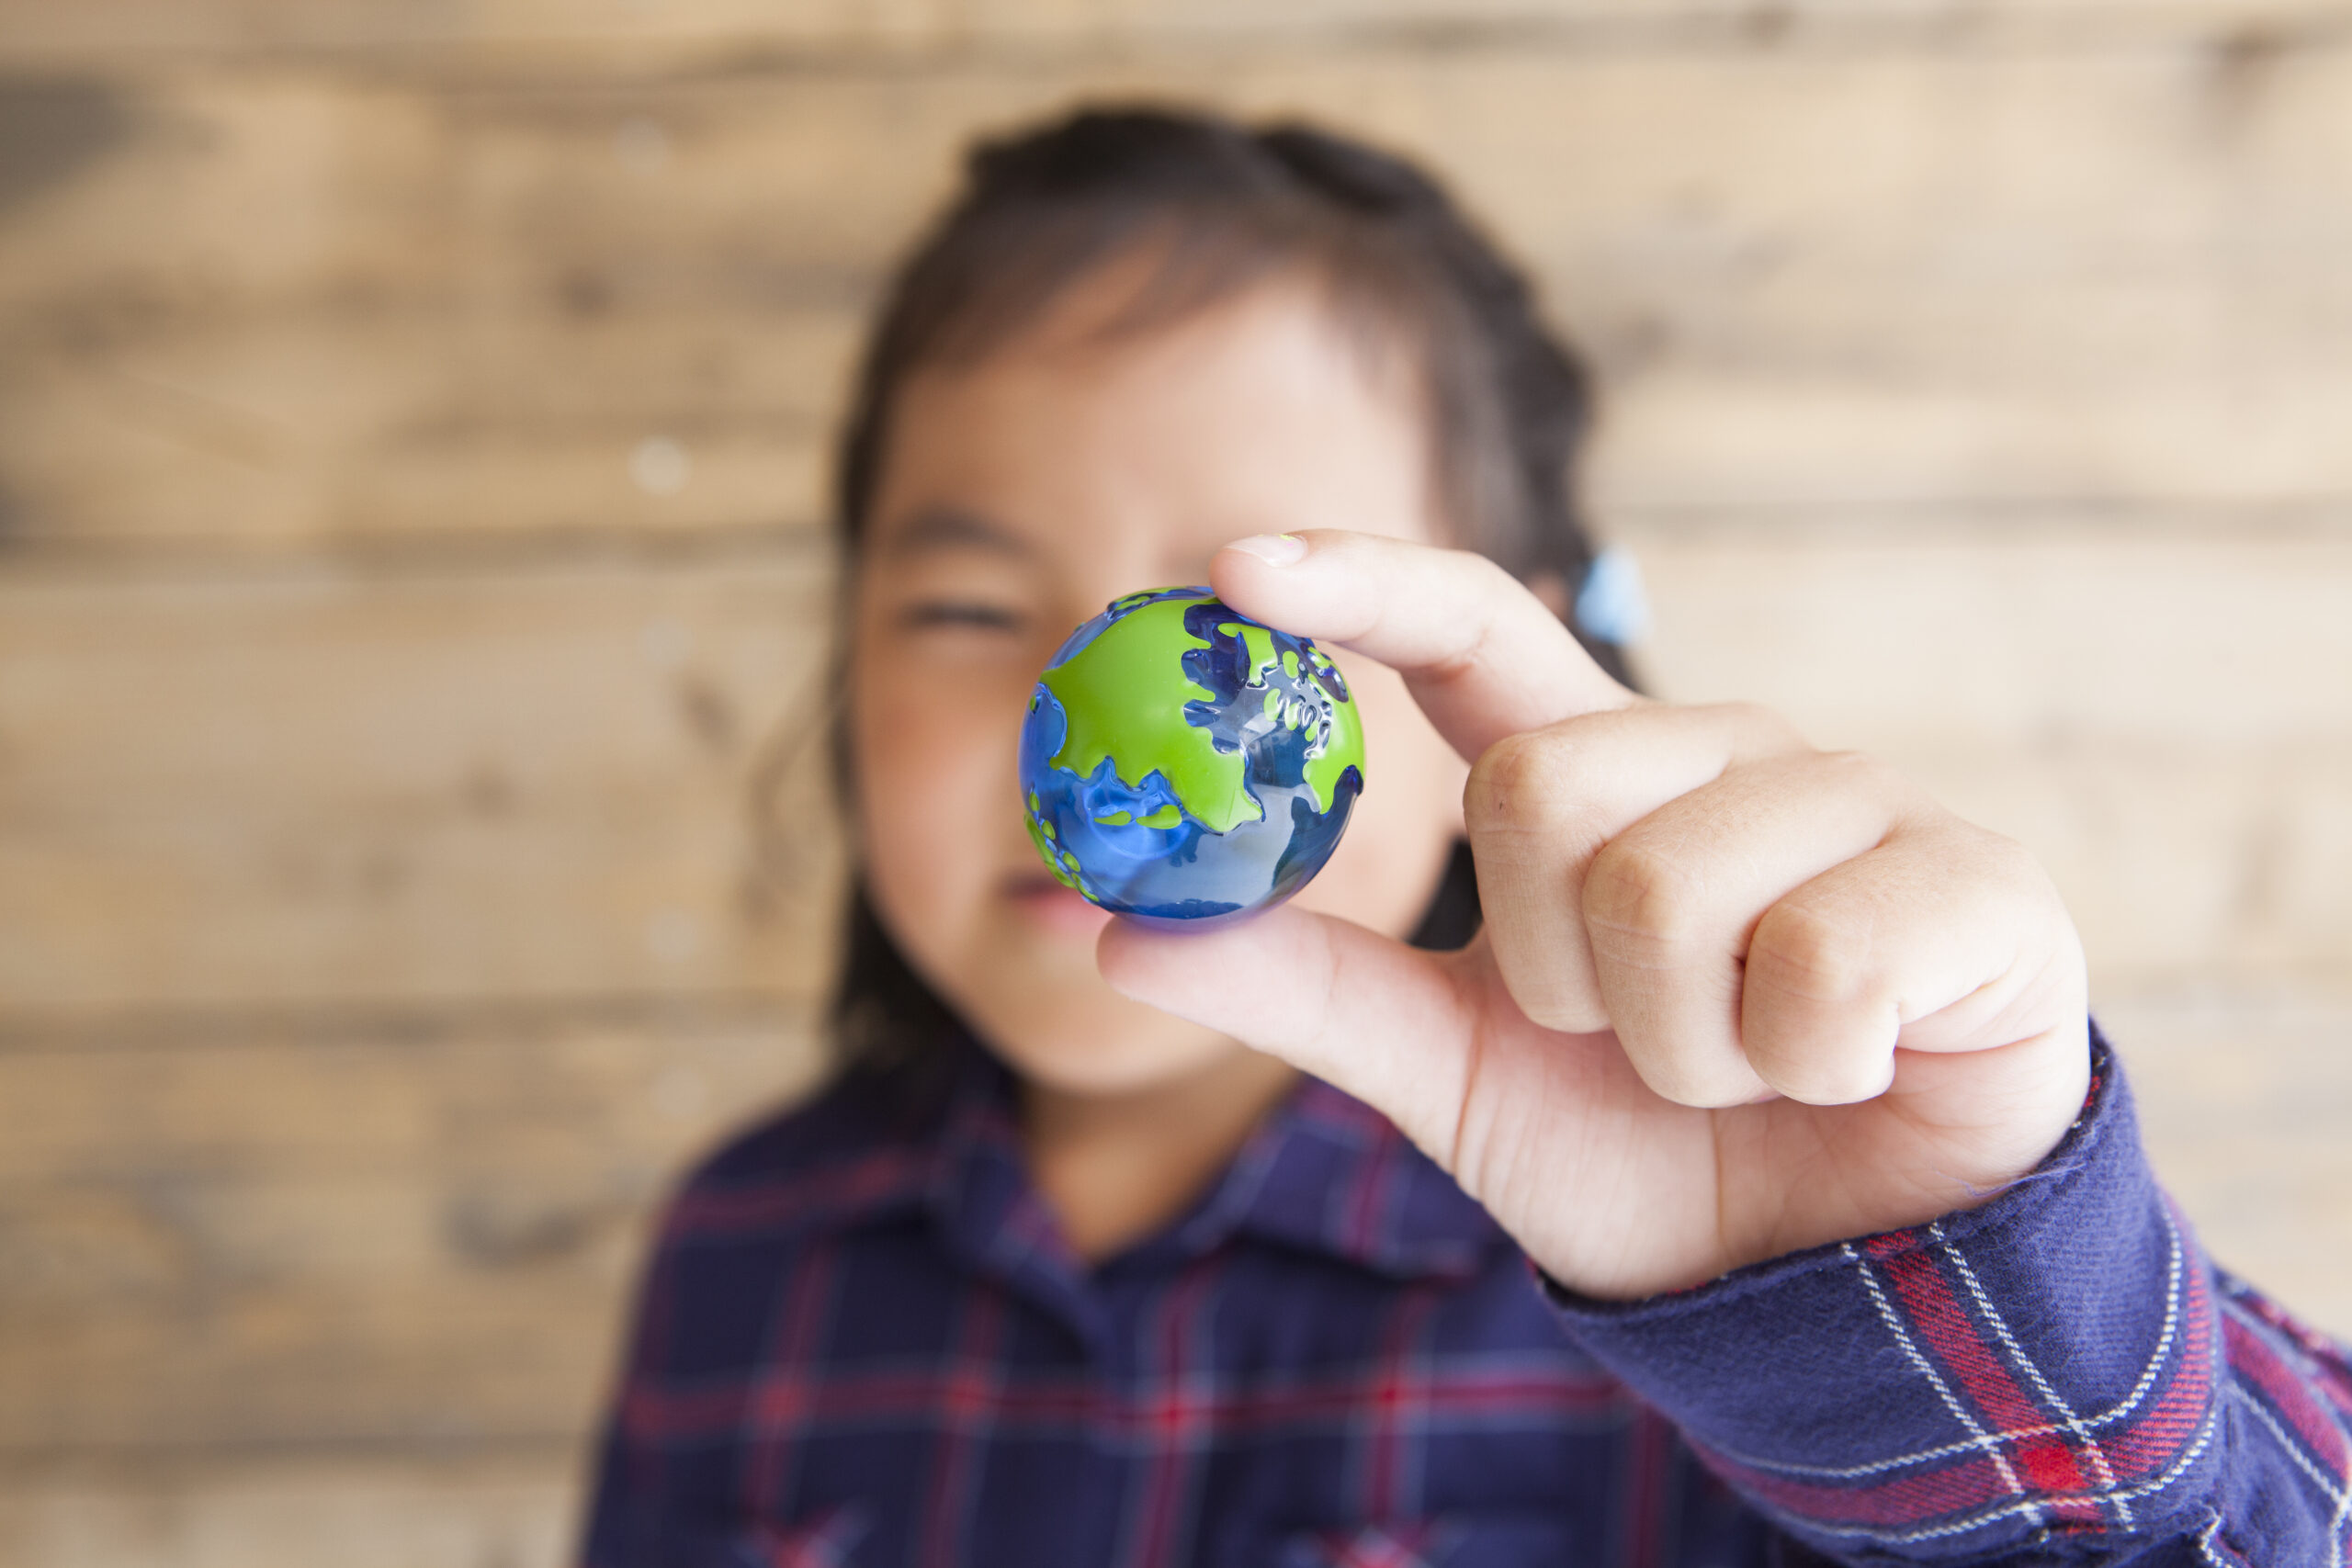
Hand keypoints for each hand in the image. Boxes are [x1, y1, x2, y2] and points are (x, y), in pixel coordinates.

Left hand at [1097, 531, 2089, 1300]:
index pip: (1468, 627)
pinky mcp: (1976, 879)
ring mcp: (1855, 800)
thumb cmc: (1646, 1149)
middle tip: (1626, 1034)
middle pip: (1537, 787)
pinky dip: (1800, 1066)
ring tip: (1742, 1066)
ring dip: (1674, 1046)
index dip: (1356, 583)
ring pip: (1665, 891)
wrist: (1829, 1284)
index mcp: (1592, 773)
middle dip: (1552, 969)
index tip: (1229, 565)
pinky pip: (1816, 963)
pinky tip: (1849, 1069)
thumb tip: (1109, 930)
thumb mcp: (1452, 1070)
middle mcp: (1718, 752)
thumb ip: (1305, 988)